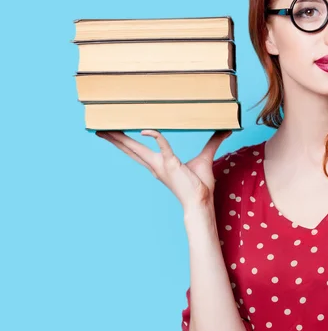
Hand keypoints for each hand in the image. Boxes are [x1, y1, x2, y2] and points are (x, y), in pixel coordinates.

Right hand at [95, 129, 231, 209]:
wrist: (201, 201)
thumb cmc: (202, 184)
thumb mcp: (206, 157)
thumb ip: (213, 141)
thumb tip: (225, 129)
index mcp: (159, 164)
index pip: (138, 151)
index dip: (125, 142)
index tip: (114, 133)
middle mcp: (155, 165)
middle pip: (130, 149)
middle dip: (114, 139)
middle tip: (99, 129)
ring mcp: (161, 165)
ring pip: (137, 148)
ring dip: (122, 138)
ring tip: (106, 130)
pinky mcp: (171, 164)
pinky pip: (163, 147)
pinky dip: (156, 137)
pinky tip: (147, 129)